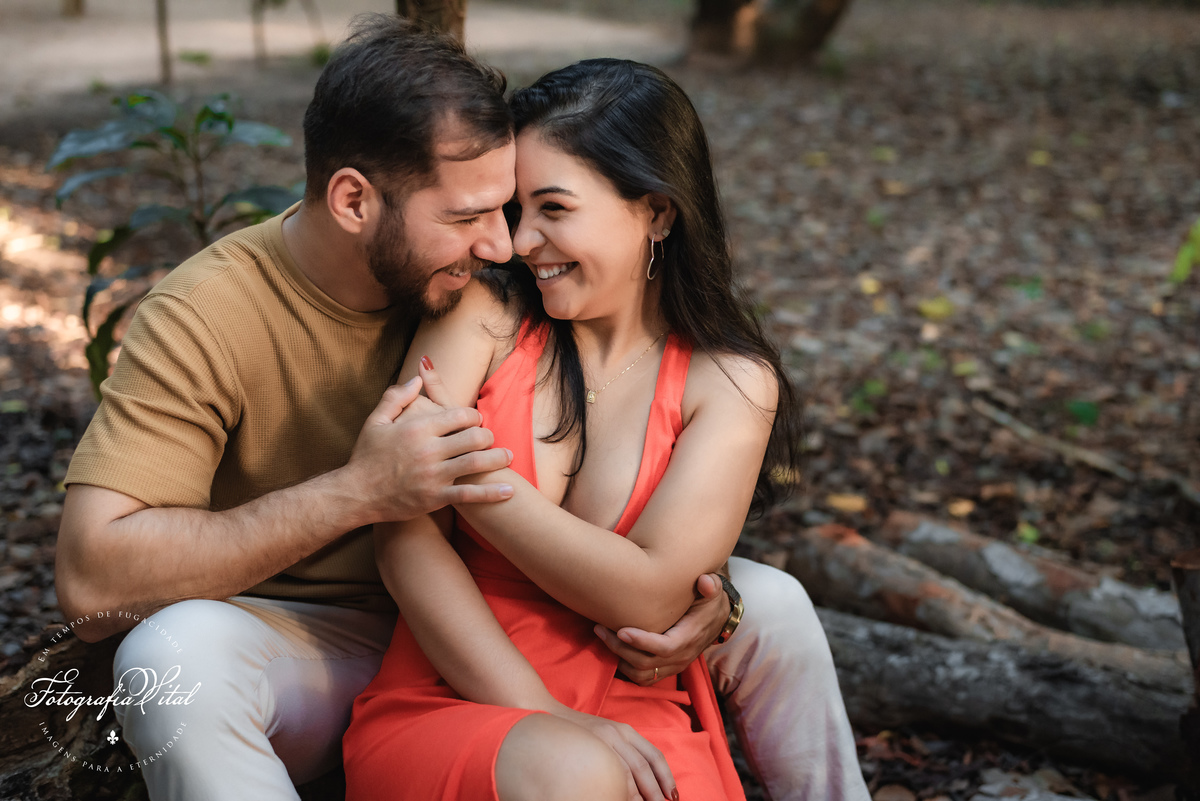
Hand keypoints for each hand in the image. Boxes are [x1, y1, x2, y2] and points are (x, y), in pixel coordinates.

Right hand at [343, 375, 513, 521]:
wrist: (355, 494)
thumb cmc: (365, 457)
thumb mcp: (376, 421)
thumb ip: (397, 396)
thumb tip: (417, 378)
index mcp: (417, 428)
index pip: (459, 415)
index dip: (473, 416)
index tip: (476, 420)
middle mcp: (428, 450)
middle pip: (473, 437)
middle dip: (488, 435)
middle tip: (491, 437)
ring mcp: (433, 475)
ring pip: (476, 462)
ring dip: (498, 458)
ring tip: (508, 456)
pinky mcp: (435, 498)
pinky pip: (469, 495)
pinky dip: (492, 493)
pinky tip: (509, 490)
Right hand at [548, 703, 677, 800]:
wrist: (547, 715)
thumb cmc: (580, 732)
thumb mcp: (607, 736)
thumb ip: (625, 752)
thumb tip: (642, 782)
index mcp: (626, 731)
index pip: (653, 756)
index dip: (666, 777)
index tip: (672, 796)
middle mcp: (617, 733)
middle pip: (642, 767)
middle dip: (654, 791)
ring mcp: (600, 740)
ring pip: (626, 773)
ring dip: (637, 795)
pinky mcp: (586, 747)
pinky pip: (607, 773)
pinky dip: (617, 789)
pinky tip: (618, 797)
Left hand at [599, 572, 727, 685]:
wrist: (717, 620)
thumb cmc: (708, 602)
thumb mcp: (713, 590)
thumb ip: (710, 585)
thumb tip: (704, 581)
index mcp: (690, 637)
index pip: (665, 647)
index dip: (642, 642)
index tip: (621, 630)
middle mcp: (681, 656)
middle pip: (646, 663)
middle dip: (620, 648)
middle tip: (600, 628)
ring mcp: (673, 665)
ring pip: (641, 674)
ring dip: (619, 658)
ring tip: (602, 636)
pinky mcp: (665, 668)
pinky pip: (643, 678)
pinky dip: (625, 668)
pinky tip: (612, 648)